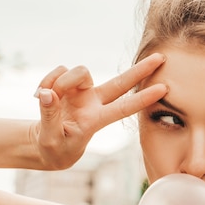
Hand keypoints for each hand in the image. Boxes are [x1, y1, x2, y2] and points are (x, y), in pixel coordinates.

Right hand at [32, 53, 166, 168]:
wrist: (48, 146)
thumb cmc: (54, 148)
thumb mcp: (50, 139)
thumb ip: (49, 116)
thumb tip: (46, 93)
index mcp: (96, 120)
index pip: (124, 108)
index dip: (143, 99)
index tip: (164, 89)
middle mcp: (95, 102)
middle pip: (122, 82)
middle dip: (141, 69)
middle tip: (162, 56)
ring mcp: (83, 91)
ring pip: (79, 71)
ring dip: (59, 81)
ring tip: (45, 98)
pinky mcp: (68, 84)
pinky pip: (59, 71)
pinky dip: (48, 81)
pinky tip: (40, 95)